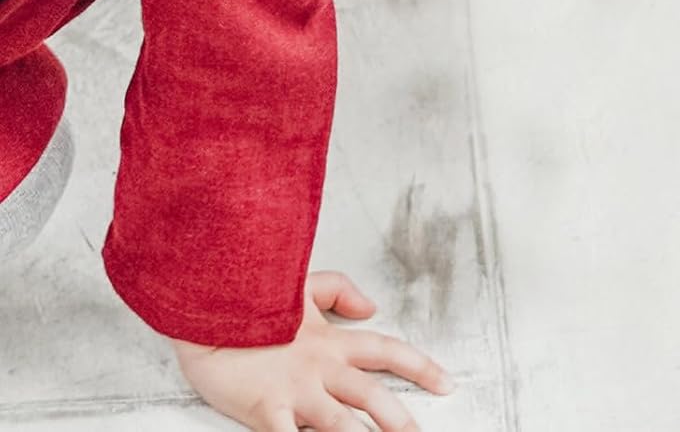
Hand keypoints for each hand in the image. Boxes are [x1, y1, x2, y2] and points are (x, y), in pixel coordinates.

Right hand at [173, 272, 451, 431]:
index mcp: (333, 340)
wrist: (210, 305)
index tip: (446, 383)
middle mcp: (321, 368)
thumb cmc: (253, 297)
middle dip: (400, 420)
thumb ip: (342, 291)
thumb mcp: (305, 284)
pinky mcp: (265, 410)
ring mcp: (295, 391)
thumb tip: (373, 307)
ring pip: (340, 425)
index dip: (421, 368)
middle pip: (371, 396)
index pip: (388, 352)